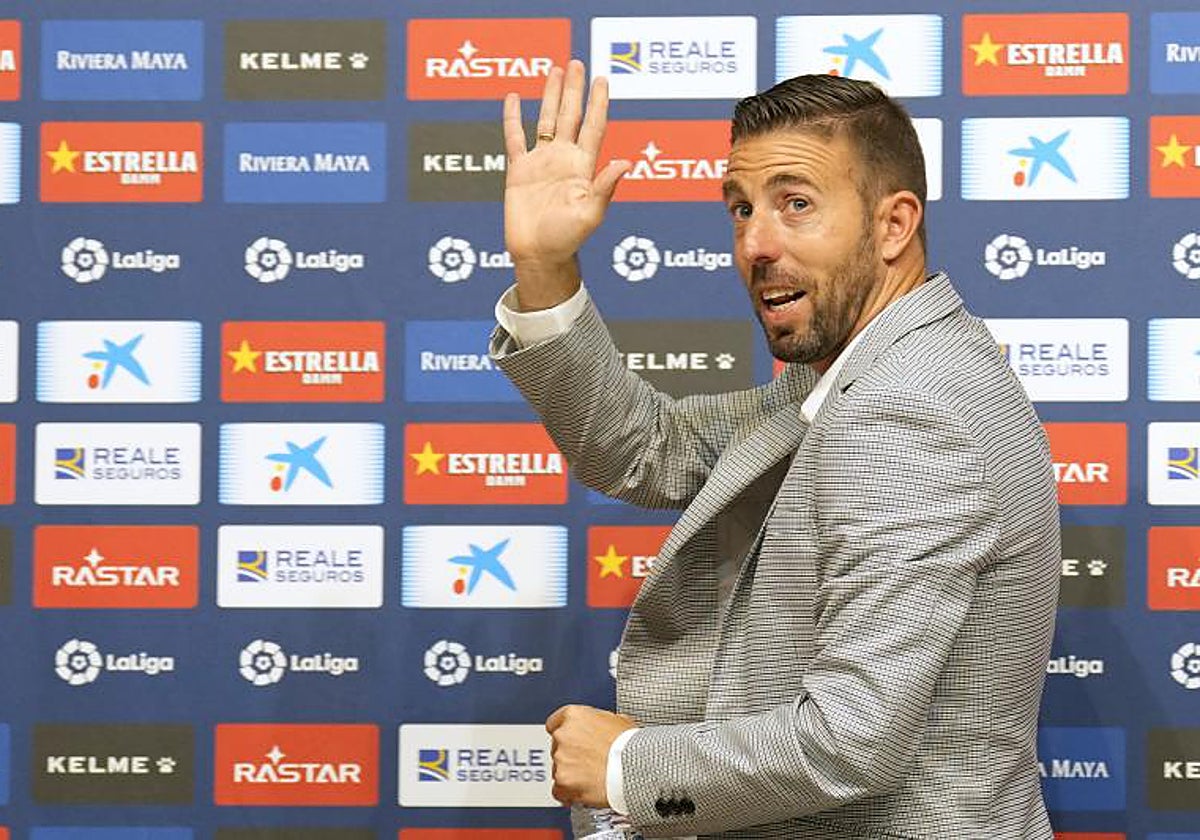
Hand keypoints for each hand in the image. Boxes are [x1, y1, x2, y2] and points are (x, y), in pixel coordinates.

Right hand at [503, 60, 630, 309]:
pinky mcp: (518, 171)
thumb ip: (606, 187)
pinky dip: (513, 118)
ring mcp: (541, 163)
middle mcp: (564, 160)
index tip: (602, 79)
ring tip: (553, 71)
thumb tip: (626, 162)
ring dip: (549, 96)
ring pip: (545, 120)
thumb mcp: (591, 214)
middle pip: (570, 115)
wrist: (538, 255)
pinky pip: (514, 138)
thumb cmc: (567, 239)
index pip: (593, 126)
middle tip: (576, 63)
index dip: (598, 103)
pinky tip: (513, 98)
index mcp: (583, 167)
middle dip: (574, 89)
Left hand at [545, 703, 636, 806]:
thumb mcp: (617, 721)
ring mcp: (561, 759)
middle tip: (589, 762)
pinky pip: (559, 790)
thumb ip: (599, 724)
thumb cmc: (630, 745)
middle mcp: (563, 735)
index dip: (565, 734)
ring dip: (571, 774)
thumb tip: (601, 728)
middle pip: (557, 747)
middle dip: (571, 755)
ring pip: (558, 769)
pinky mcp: (563, 781)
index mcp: (574, 716)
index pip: (555, 723)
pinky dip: (568, 793)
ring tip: (592, 778)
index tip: (570, 741)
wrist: (635, 768)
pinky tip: (583, 791)